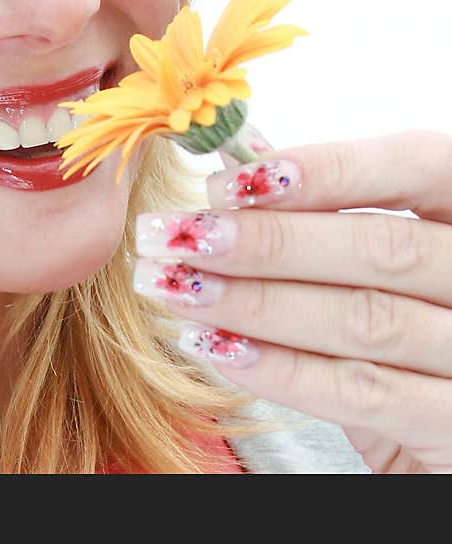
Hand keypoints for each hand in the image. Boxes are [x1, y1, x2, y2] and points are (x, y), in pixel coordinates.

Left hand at [132, 129, 451, 473]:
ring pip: (363, 318)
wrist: (436, 441)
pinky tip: (215, 346)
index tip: (231, 181)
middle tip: (177, 236)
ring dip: (254, 300)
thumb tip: (237, 161)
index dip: (326, 167)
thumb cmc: (400, 336)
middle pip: (381, 246)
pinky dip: (280, 366)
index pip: (417, 164)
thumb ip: (321, 211)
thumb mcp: (375, 268)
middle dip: (266, 240)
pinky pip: (362, 392)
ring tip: (176, 287)